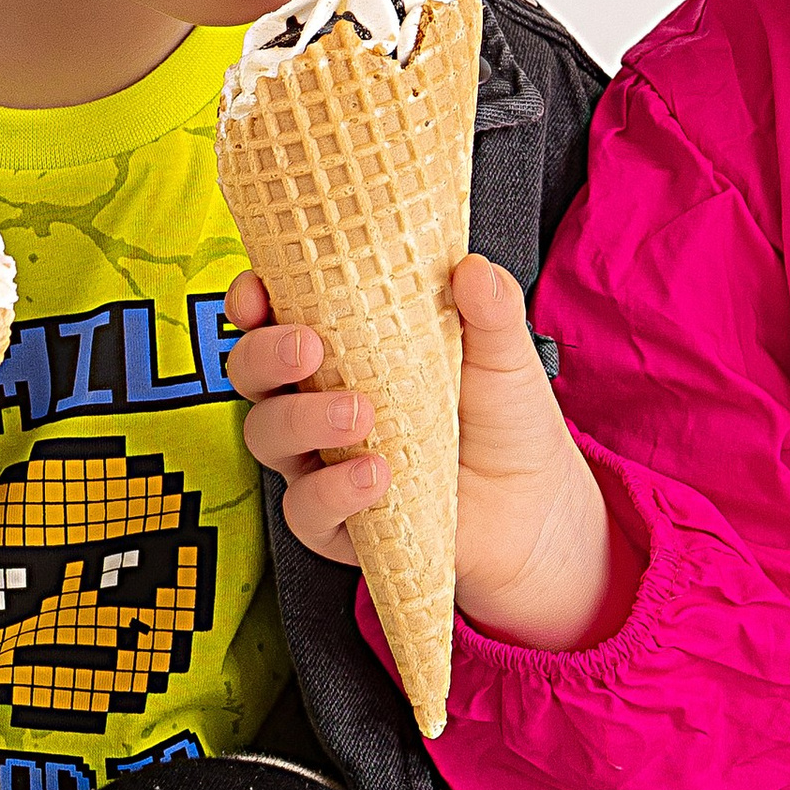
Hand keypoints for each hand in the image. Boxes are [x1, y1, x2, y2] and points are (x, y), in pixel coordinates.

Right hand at [227, 257, 632, 650]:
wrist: (536, 507)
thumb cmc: (505, 421)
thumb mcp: (504, 355)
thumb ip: (491, 309)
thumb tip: (472, 268)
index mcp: (347, 349)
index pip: (276, 316)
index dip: (252, 300)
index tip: (258, 291)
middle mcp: (320, 401)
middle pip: (252, 373)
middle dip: (264, 354)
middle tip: (307, 347)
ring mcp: (323, 462)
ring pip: (267, 436)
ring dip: (302, 420)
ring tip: (359, 414)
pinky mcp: (339, 521)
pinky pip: (307, 508)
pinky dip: (333, 490)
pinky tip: (374, 476)